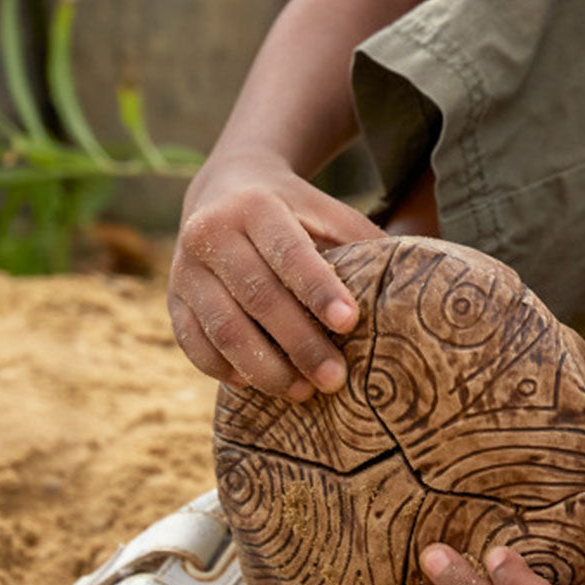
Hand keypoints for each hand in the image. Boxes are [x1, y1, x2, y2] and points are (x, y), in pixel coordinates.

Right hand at [168, 151, 384, 396]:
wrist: (224, 191)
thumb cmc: (295, 212)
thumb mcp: (327, 212)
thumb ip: (360, 243)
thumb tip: (412, 283)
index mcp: (255, 206)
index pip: (289, 252)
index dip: (319, 289)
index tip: (351, 322)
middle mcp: (210, 233)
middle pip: (258, 298)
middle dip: (300, 344)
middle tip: (336, 379)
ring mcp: (184, 270)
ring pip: (223, 329)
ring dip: (266, 368)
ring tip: (304, 393)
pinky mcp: (172, 301)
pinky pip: (195, 346)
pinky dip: (226, 371)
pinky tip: (259, 385)